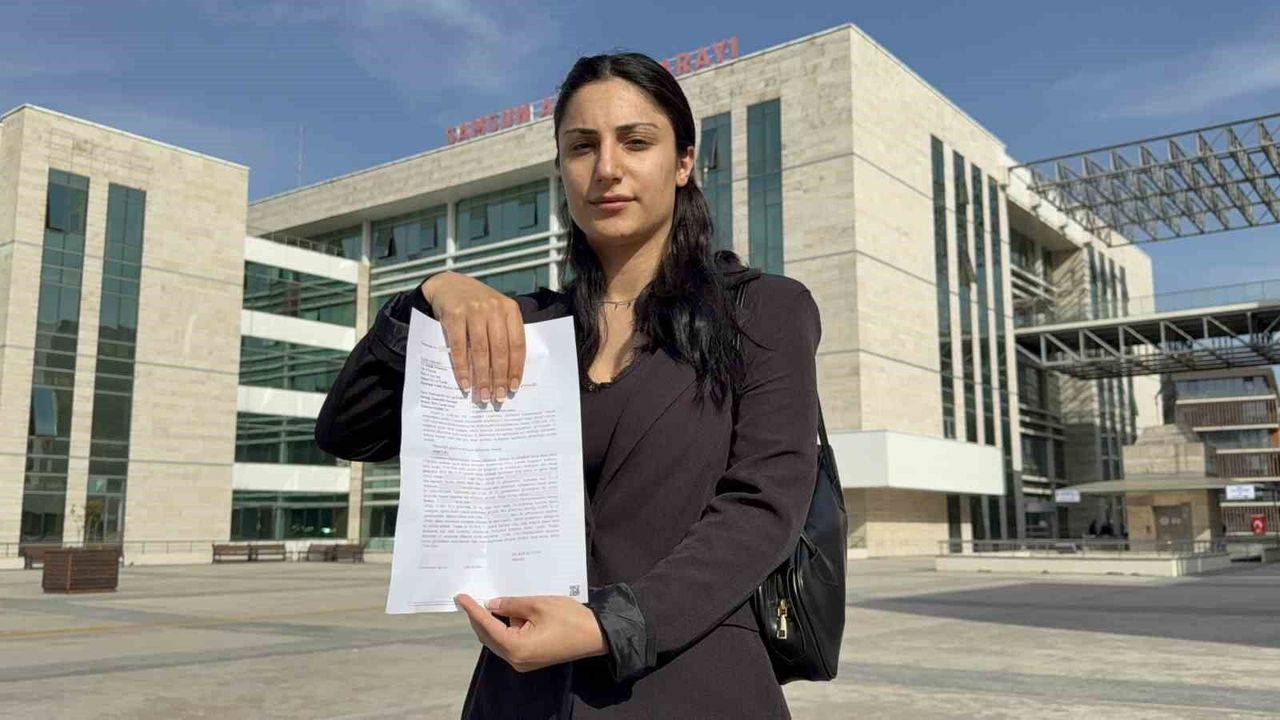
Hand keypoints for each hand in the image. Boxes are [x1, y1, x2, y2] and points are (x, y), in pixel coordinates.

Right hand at [421, 272, 525, 402]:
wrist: (449, 285)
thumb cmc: (477, 305)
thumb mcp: (496, 312)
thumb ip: (503, 335)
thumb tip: (507, 374)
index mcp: (510, 309)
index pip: (517, 344)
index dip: (516, 368)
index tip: (513, 388)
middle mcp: (494, 308)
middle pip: (499, 350)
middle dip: (499, 377)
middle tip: (497, 397)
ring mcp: (474, 310)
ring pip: (480, 350)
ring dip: (481, 376)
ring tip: (482, 395)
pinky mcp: (454, 315)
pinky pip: (459, 347)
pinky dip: (462, 367)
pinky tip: (465, 383)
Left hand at [455, 594, 606, 672]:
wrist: (596, 635)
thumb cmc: (569, 618)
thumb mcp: (538, 605)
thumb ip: (511, 605)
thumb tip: (491, 605)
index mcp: (516, 647)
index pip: (487, 626)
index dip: (473, 610)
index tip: (460, 597)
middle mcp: (515, 659)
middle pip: (489, 637)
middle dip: (478, 618)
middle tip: (468, 598)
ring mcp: (523, 661)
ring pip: (498, 640)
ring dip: (490, 623)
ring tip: (482, 602)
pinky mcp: (530, 658)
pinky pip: (509, 642)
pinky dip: (503, 628)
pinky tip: (502, 612)